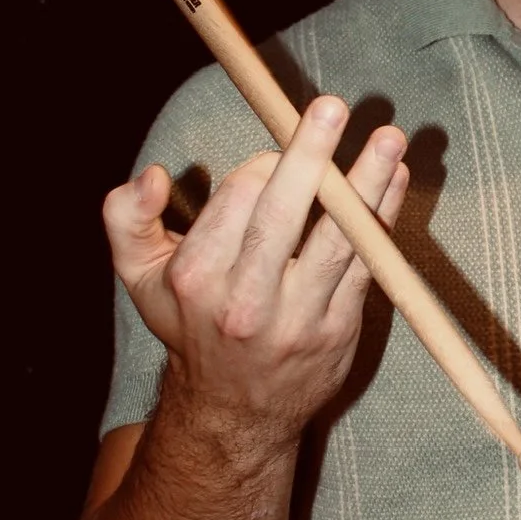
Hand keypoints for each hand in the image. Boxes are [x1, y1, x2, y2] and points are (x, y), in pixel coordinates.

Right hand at [102, 97, 409, 448]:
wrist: (234, 412)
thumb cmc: (190, 324)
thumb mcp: (139, 277)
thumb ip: (125, 219)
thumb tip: (151, 175)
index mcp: (198, 276)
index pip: (239, 199)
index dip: (266, 162)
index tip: (281, 145)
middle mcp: (246, 300)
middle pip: (283, 215)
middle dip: (310, 157)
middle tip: (332, 107)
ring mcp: (297, 318)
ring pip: (337, 239)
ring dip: (367, 184)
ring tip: (389, 139)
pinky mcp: (338, 330)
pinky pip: (365, 265)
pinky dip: (384, 219)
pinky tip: (395, 180)